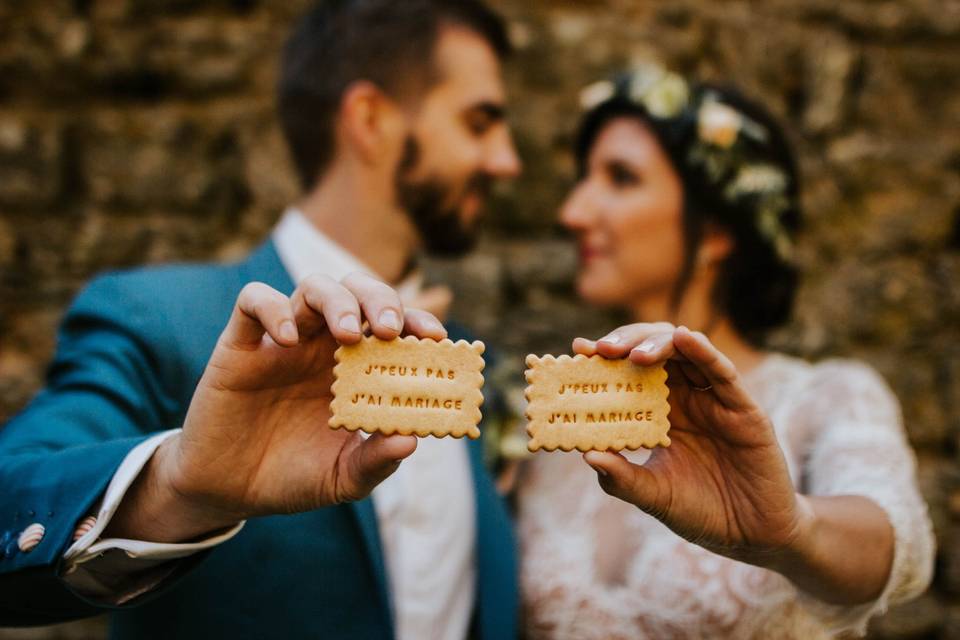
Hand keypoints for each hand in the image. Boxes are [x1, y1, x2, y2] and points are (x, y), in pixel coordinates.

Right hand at [107, 272, 445, 541]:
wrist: (231, 491)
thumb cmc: (295, 476)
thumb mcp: (343, 477)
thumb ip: (376, 461)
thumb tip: (410, 441)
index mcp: (359, 367)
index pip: (396, 326)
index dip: (418, 321)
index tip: (436, 338)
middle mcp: (325, 344)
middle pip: (359, 292)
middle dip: (381, 299)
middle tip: (391, 329)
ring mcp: (284, 340)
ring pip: (314, 286)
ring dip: (337, 299)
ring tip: (347, 332)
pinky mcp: (241, 344)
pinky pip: (254, 302)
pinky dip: (273, 308)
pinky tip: (287, 338)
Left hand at [574, 325, 809, 563]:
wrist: (752, 537)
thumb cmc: (702, 513)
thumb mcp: (654, 497)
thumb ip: (622, 479)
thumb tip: (586, 455)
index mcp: (661, 413)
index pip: (629, 372)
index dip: (605, 358)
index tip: (579, 350)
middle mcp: (686, 399)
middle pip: (655, 352)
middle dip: (627, 343)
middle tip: (601, 349)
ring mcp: (715, 400)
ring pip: (686, 353)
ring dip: (658, 344)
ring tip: (633, 353)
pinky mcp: (744, 409)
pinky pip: (722, 373)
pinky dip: (703, 351)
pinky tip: (685, 339)